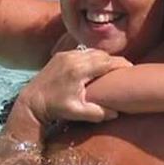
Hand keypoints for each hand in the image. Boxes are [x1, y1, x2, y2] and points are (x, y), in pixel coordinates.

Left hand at [16, 49, 131, 124]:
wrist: (31, 101)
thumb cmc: (55, 108)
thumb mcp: (77, 112)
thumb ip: (98, 112)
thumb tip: (116, 112)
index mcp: (79, 70)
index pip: (107, 62)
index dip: (121, 64)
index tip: (131, 69)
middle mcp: (73, 58)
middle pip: (101, 54)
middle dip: (114, 60)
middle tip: (124, 69)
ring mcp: (66, 54)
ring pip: (92, 51)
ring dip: (102, 57)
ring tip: (111, 68)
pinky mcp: (60, 55)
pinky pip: (82, 52)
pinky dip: (91, 57)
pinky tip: (94, 66)